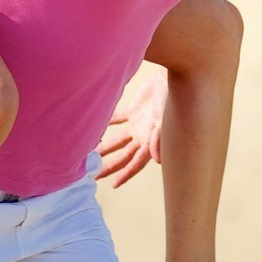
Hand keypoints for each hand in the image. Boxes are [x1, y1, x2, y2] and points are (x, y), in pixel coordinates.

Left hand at [96, 68, 167, 187]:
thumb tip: (157, 161)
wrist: (170, 77)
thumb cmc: (170, 99)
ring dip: (105, 148)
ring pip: (118, 141)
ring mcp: (139, 124)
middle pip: (123, 155)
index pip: (137, 163)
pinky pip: (118, 119)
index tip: (113, 185)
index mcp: (151, 141)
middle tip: (92, 175)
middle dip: (109, 166)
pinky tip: (97, 128)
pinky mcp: (135, 111)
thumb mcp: (165, 119)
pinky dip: (108, 123)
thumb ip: (159, 138)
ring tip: (91, 156)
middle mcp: (144, 135)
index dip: (126, 174)